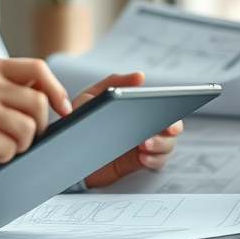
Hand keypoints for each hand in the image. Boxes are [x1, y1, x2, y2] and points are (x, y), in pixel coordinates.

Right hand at [0, 56, 71, 178]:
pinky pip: (11, 148)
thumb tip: (51, 96)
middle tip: (19, 136)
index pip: (38, 69)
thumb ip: (8, 87)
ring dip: (18, 144)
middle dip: (37, 126)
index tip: (61, 109)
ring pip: (29, 129)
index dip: (56, 90)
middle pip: (39, 103)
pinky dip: (2, 156)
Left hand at [75, 72, 183, 187]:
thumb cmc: (80, 118)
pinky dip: (154, 159)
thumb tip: (141, 76)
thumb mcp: (92, 95)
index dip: (172, 108)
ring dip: (161, 144)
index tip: (170, 109)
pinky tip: (142, 157)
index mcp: (137, 109)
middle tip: (165, 129)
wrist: (67, 147)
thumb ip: (114, 82)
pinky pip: (156, 162)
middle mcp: (144, 126)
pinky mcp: (137, 162)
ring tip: (144, 144)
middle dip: (171, 127)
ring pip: (167, 145)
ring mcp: (143, 145)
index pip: (162, 107)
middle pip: (171, 127)